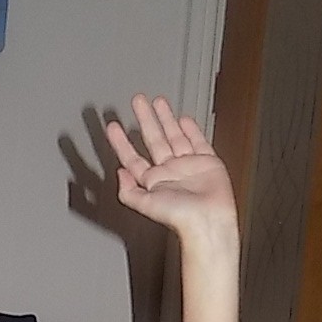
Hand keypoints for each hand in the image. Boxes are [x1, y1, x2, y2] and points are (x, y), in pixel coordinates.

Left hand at [105, 95, 235, 239]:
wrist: (208, 220)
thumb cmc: (179, 217)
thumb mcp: (145, 204)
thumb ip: (128, 191)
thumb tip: (118, 173)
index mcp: (153, 182)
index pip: (132, 158)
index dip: (121, 142)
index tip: (114, 127)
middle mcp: (169, 172)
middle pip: (153, 139)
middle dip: (145, 119)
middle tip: (137, 101)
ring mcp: (187, 165)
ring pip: (173, 135)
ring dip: (165, 118)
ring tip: (158, 101)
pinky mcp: (207, 161)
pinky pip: (197, 141)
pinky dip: (191, 129)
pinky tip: (183, 119)